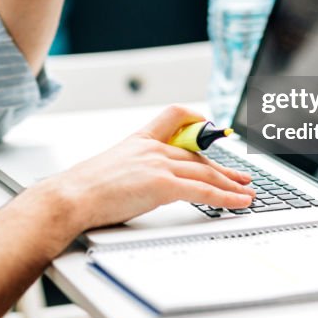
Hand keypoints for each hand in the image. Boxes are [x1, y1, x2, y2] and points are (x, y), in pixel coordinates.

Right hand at [37, 105, 254, 231]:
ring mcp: (158, 164)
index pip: (173, 115)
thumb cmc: (84, 189)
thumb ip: (133, 169)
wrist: (70, 197)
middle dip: (223, 167)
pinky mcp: (161, 184)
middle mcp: (152, 148)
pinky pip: (202, 190)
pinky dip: (226, 197)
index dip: (195, 118)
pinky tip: (238, 202)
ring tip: (247, 192)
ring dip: (230, 184)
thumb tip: (142, 183)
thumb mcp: (112, 168)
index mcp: (139, 140)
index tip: (209, 127)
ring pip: (205, 171)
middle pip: (197, 154)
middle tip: (241, 176)